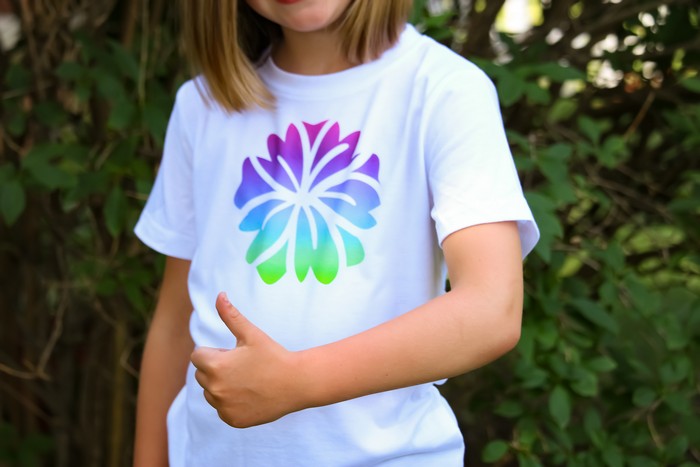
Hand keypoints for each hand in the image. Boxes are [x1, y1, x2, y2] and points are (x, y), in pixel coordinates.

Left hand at [191, 292, 308, 427]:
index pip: (197, 356)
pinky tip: (250, 394)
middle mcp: (215, 389)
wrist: (296, 383)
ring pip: (210, 393)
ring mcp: (223, 407)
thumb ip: (230, 315)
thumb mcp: (251, 334)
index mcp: (215, 366)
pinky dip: (231, 402)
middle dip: (216, 368)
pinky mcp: (232, 420)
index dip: (215, 352)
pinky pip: (222, 408)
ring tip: (247, 380)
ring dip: (221, 386)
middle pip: (202, 374)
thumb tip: (219, 295)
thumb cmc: (273, 355)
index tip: (234, 354)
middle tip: (243, 366)